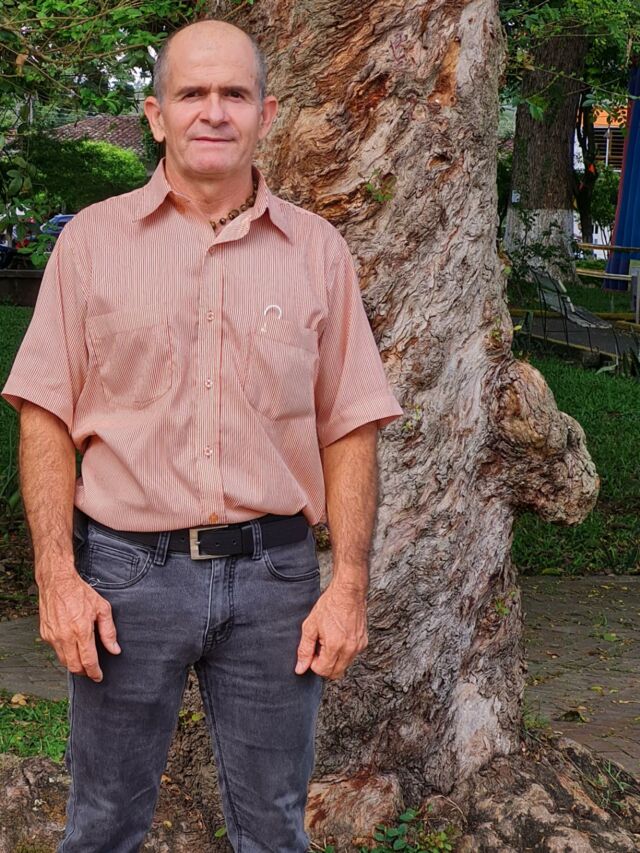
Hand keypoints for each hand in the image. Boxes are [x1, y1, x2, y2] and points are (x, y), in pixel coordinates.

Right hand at [38, 567, 119, 681]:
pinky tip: (73, 646)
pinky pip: (56, 650)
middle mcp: (65, 637)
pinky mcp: (45, 634)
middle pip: (74, 666)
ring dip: (74, 664)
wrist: (57, 582)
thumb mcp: (102, 608)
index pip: (88, 661)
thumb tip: (115, 649)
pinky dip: (65, 653)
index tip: (99, 677)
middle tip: (92, 671)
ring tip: (84, 660)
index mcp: (81, 631)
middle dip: (85, 672)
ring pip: (64, 661)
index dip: (94, 672)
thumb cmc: (80, 593)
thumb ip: (109, 631)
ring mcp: (53, 636)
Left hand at [295, 580, 367, 679]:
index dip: (314, 664)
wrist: (348, 591)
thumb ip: (304, 649)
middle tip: (319, 649)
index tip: (313, 651)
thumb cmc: (330, 605)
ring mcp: (359, 646)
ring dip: (334, 660)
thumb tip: (300, 668)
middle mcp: (349, 649)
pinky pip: (351, 656)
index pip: (323, 671)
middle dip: (324, 666)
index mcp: (335, 645)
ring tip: (328, 641)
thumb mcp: (310, 626)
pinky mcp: (364, 642)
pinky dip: (343, 653)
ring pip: (344, 666)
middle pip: (335, 674)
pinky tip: (338, 638)